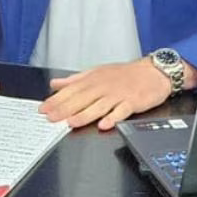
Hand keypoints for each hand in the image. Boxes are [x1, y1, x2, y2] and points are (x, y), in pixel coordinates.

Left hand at [39, 58, 176, 130]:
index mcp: (93, 79)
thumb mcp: (97, 72)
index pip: (71, 90)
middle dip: (65, 109)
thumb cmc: (125, 74)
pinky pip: (122, 111)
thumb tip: (56, 84)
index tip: (43, 108)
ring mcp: (118, 95)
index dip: (56, 100)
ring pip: (99, 106)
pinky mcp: (132, 102)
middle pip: (82, 99)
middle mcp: (103, 87)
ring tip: (72, 122)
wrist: (153, 72)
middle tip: (51, 118)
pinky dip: (113, 118)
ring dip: (85, 114)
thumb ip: (75, 79)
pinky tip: (104, 124)